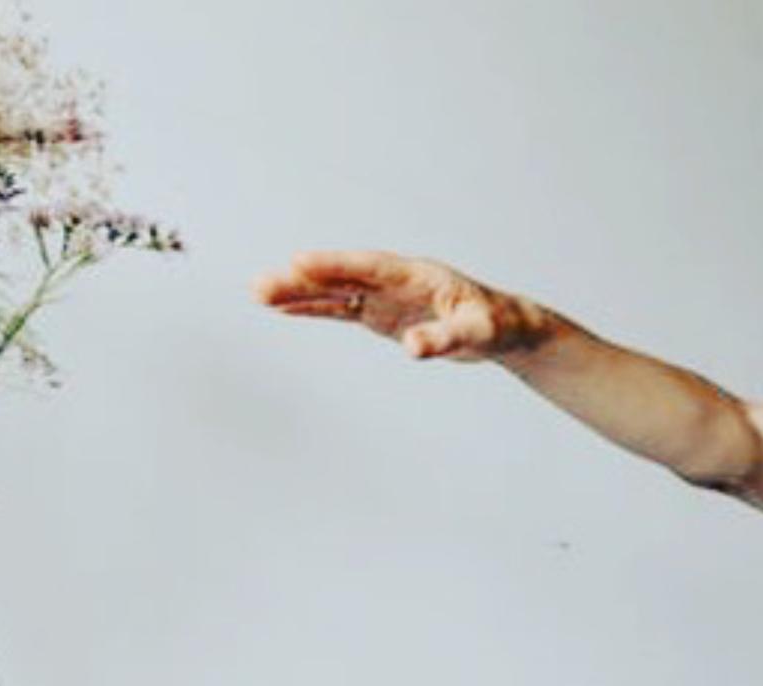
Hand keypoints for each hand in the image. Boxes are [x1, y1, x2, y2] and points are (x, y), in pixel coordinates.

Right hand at [249, 250, 551, 361]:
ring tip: (259, 293)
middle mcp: (396, 281)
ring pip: (336, 291)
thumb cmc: (495, 324)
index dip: (335, 264)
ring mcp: (386, 296)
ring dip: (300, 293)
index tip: (300, 262)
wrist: (503, 327)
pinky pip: (342, 309)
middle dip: (304, 280)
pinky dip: (315, 309)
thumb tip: (413, 348)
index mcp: (418, 275)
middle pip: (343, 277)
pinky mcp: (382, 314)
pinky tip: (284, 309)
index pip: (370, 267)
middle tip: (261, 284)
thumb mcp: (476, 334)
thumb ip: (445, 339)